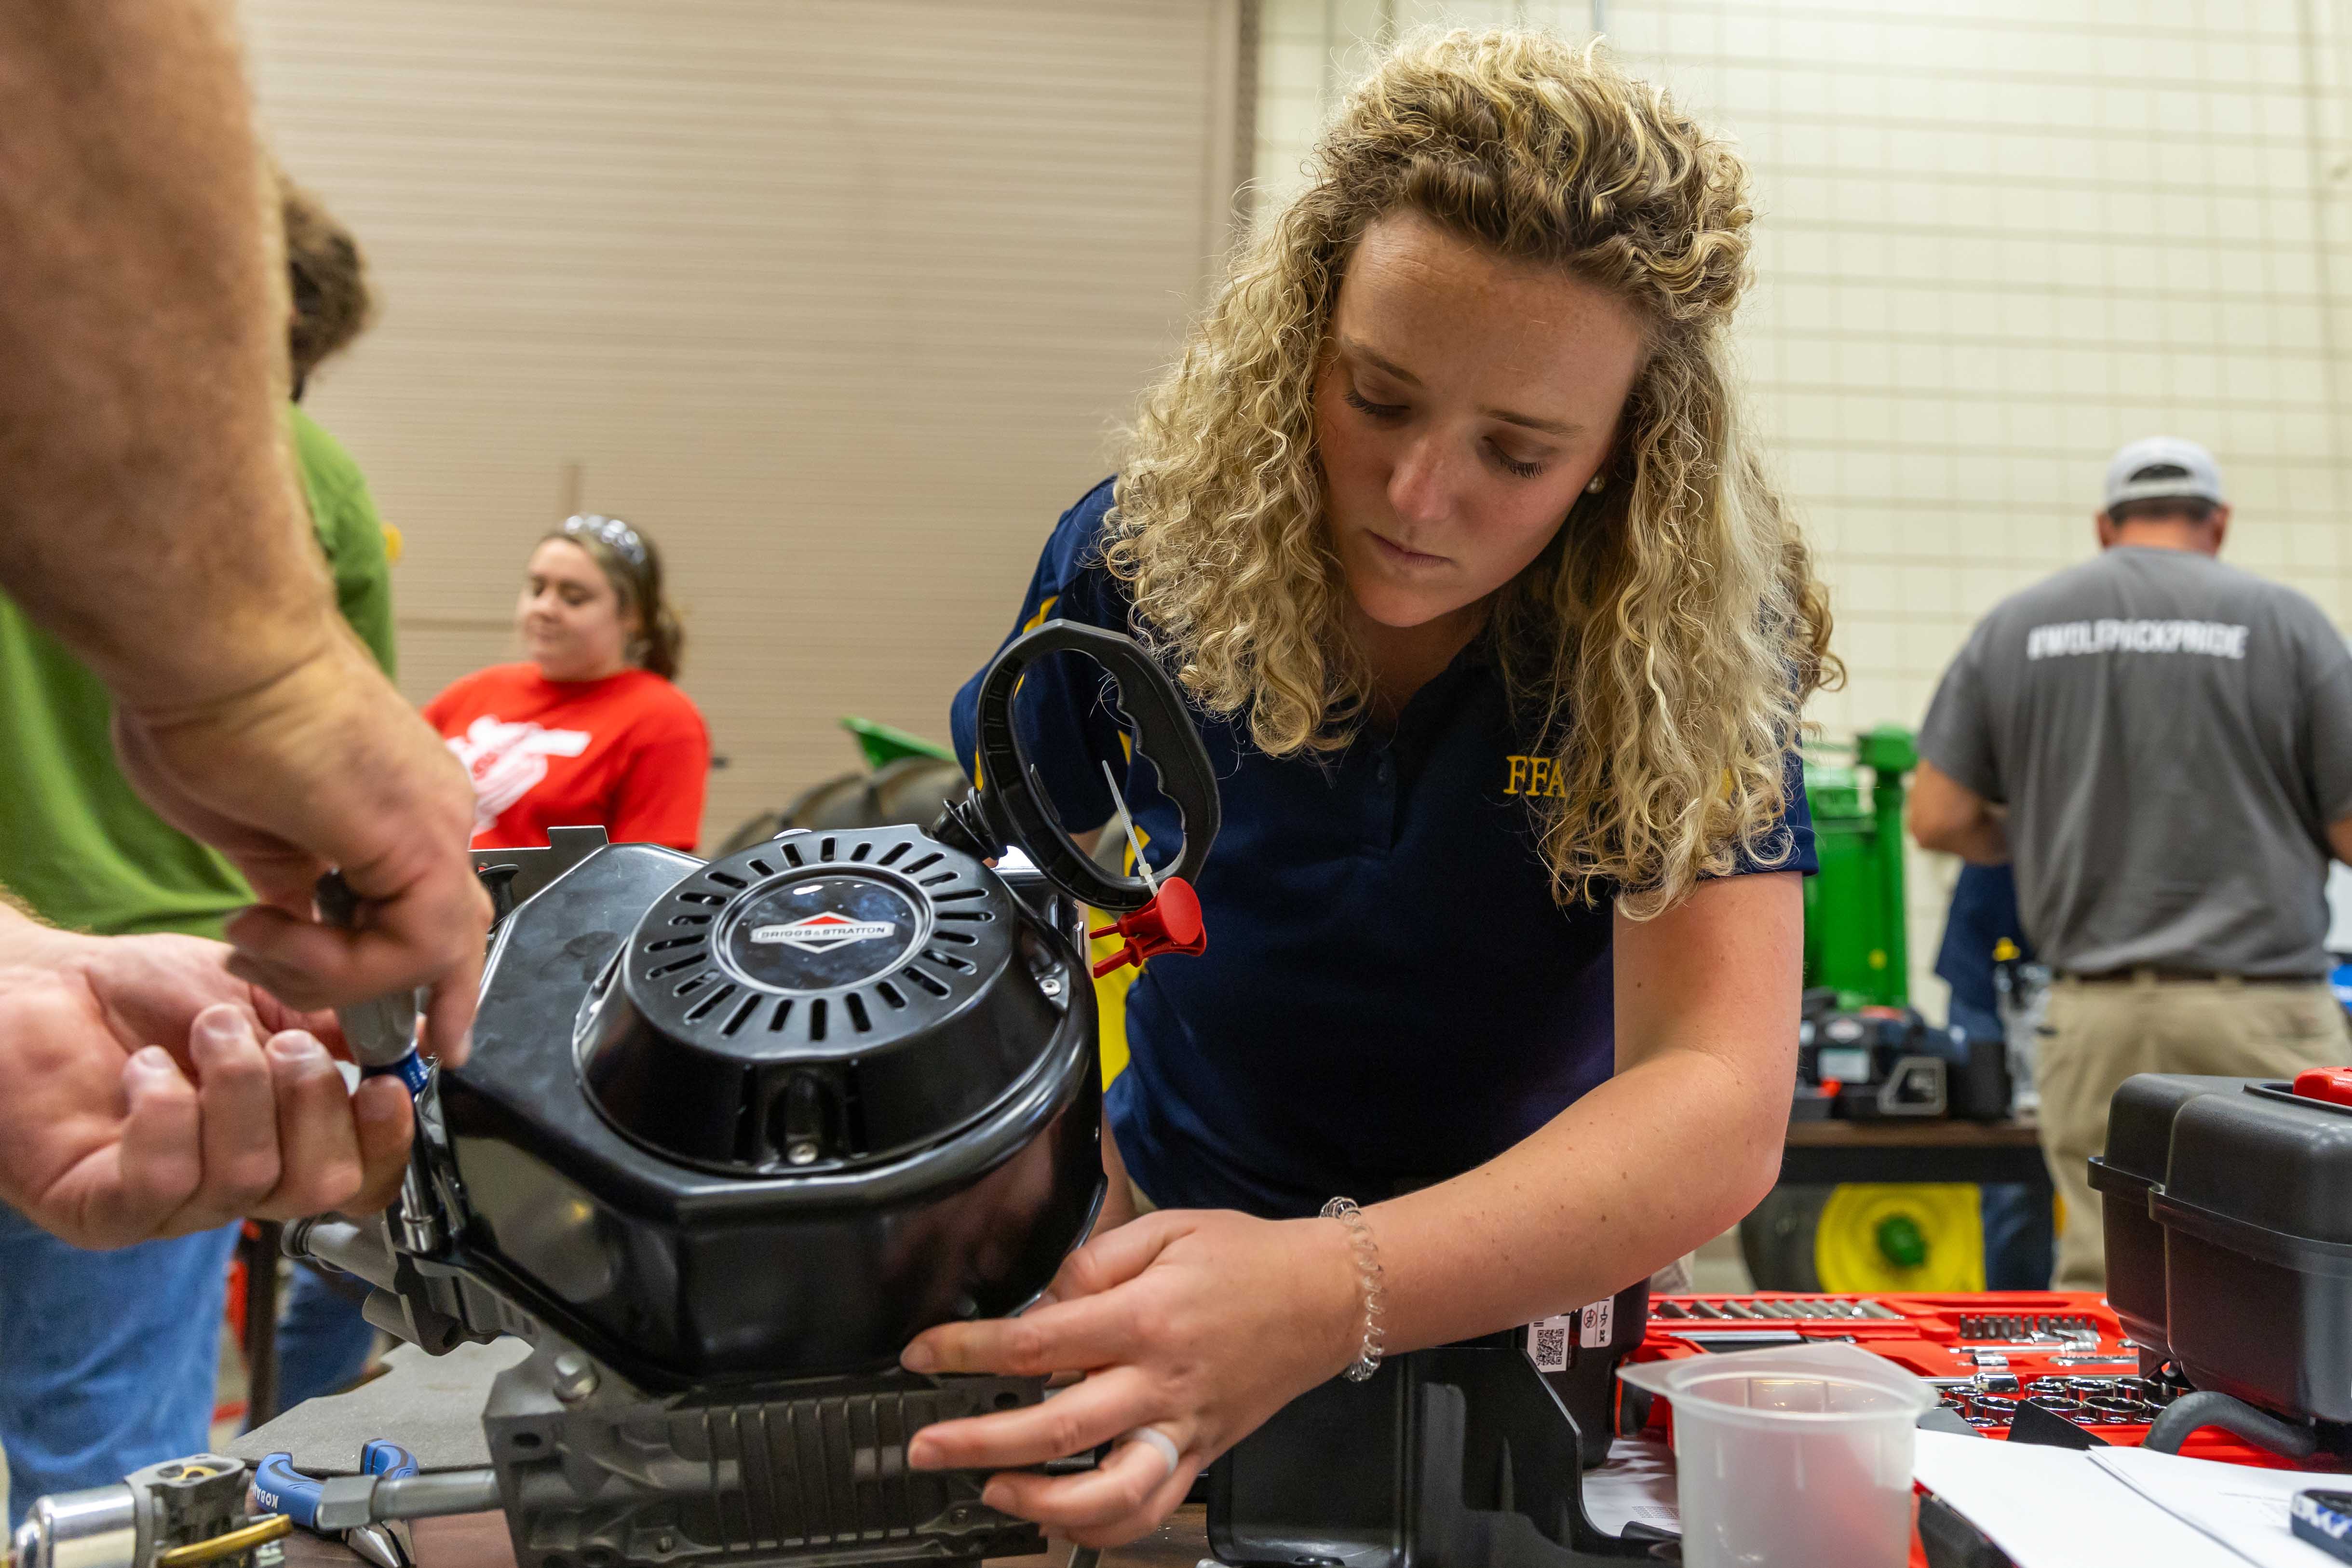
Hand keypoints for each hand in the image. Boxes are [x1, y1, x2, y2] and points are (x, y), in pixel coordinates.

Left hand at [0, 916, 412, 1247]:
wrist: (40, 984)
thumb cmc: (140, 995)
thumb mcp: (263, 996)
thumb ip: (333, 1026)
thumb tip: (411, 1040)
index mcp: (278, 1141)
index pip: (357, 1181)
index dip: (384, 1143)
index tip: (381, 1082)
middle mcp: (227, 1184)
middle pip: (318, 1189)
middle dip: (313, 1103)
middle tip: (284, 1040)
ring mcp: (165, 1205)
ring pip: (244, 1181)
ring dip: (236, 1086)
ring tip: (208, 1028)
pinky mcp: (98, 1209)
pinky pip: (163, 1180)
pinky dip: (166, 1110)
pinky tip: (145, 1068)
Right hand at [113, 630, 488, 1058]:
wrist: (213, 647)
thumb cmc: (213, 708)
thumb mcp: (251, 825)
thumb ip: (288, 877)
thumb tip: (295, 916)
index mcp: (399, 802)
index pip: (435, 903)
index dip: (434, 973)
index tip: (428, 1030)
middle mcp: (433, 812)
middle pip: (461, 931)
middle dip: (443, 1003)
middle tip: (417, 1050)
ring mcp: (435, 824)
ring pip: (428, 951)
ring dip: (330, 978)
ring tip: (257, 940)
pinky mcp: (423, 840)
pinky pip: (409, 946)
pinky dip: (334, 963)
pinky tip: (271, 928)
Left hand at [900, 1208, 1362, 1546]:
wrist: (1327, 1297)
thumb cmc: (1246, 1258)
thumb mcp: (1167, 1227)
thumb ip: (1095, 1259)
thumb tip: (1045, 1300)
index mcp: (1146, 1318)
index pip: (1037, 1342)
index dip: (968, 1351)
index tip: (924, 1355)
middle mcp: (1162, 1382)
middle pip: (1058, 1428)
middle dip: (979, 1441)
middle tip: (924, 1446)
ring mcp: (1184, 1428)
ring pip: (1108, 1491)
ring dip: (1039, 1501)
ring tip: (991, 1488)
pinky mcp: (1203, 1454)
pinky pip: (1150, 1509)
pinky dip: (1101, 1526)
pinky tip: (1059, 1517)